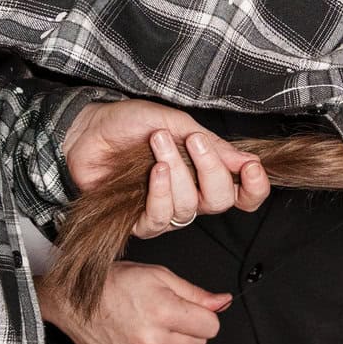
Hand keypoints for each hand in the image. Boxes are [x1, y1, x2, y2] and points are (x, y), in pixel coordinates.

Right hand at [40, 260, 231, 343]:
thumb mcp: (159, 276)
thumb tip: (223, 302)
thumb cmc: (114, 283)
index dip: (203, 315)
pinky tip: (135, 337)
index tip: (190, 308)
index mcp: (163, 312)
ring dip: (170, 343)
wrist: (72, 300)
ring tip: (146, 323)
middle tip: (167, 314)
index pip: (211, 327)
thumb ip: (195, 293)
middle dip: (189, 330)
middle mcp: (151, 341)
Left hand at [62, 99, 268, 235]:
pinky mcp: (139, 221)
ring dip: (177, 172)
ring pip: (189, 208)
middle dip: (212, 172)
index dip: (254, 188)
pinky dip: (160, 192)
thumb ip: (210, 144)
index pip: (242, 194)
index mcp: (204, 172)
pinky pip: (160, 218)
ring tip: (159, 142)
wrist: (88, 129)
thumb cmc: (129, 123)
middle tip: (194, 143)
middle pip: (220, 202)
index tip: (250, 167)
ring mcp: (165, 209)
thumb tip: (246, 159)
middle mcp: (190, 194)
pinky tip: (155, 171)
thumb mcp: (175, 123)